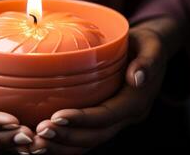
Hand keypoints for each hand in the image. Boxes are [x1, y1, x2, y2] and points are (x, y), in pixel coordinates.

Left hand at [28, 17, 181, 154]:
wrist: (151, 53)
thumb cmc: (146, 45)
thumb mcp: (151, 45)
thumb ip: (147, 60)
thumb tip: (137, 77)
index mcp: (136, 100)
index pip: (108, 115)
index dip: (83, 119)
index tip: (56, 117)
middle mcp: (127, 116)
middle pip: (96, 135)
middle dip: (67, 137)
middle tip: (40, 132)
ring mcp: (117, 121)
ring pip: (90, 142)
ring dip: (63, 146)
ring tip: (37, 143)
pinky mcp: (107, 120)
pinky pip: (87, 137)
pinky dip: (66, 144)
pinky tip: (46, 142)